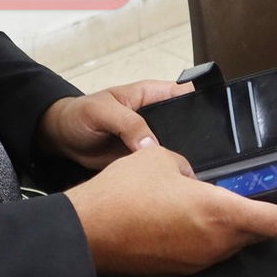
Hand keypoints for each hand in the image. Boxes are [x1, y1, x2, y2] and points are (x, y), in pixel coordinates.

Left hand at [37, 80, 193, 169]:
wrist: (63, 138)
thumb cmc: (80, 114)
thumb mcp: (102, 111)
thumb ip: (128, 124)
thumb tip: (152, 144)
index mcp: (152, 95)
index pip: (185, 93)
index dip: (202, 103)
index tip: (213, 121)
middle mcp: (157, 117)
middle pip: (188, 126)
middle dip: (196, 140)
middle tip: (201, 156)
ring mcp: (153, 139)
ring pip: (177, 149)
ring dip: (180, 159)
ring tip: (183, 173)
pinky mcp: (145, 160)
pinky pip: (162, 166)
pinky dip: (165, 174)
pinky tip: (169, 183)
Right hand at [63, 146, 276, 276]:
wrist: (89, 230)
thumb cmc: (126, 190)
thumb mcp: (163, 158)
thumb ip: (189, 167)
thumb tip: (191, 178)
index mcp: (220, 213)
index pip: (276, 222)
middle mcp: (215, 243)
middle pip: (254, 235)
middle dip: (262, 217)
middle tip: (261, 197)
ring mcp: (196, 261)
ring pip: (228, 243)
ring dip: (232, 226)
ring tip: (217, 202)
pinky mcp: (177, 269)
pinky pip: (205, 251)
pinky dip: (208, 235)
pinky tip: (188, 217)